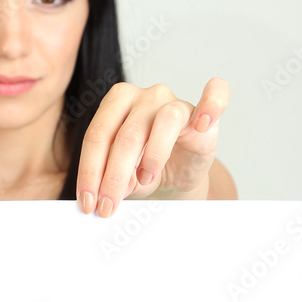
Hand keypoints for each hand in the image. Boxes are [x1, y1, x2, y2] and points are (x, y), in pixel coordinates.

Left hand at [76, 78, 229, 215]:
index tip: (88, 202)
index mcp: (115, 103)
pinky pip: (213, 96)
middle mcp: (143, 96)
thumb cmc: (145, 168)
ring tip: (146, 181)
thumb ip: (110, 177)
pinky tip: (202, 125)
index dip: (90, 171)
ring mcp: (172, 101)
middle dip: (113, 177)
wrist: (176, 173)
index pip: (98, 136)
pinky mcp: (200, 112)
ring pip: (162, 121)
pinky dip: (211, 105)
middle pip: (125, 134)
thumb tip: (103, 192)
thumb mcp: (122, 175)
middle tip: (108, 206)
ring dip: (152, 157)